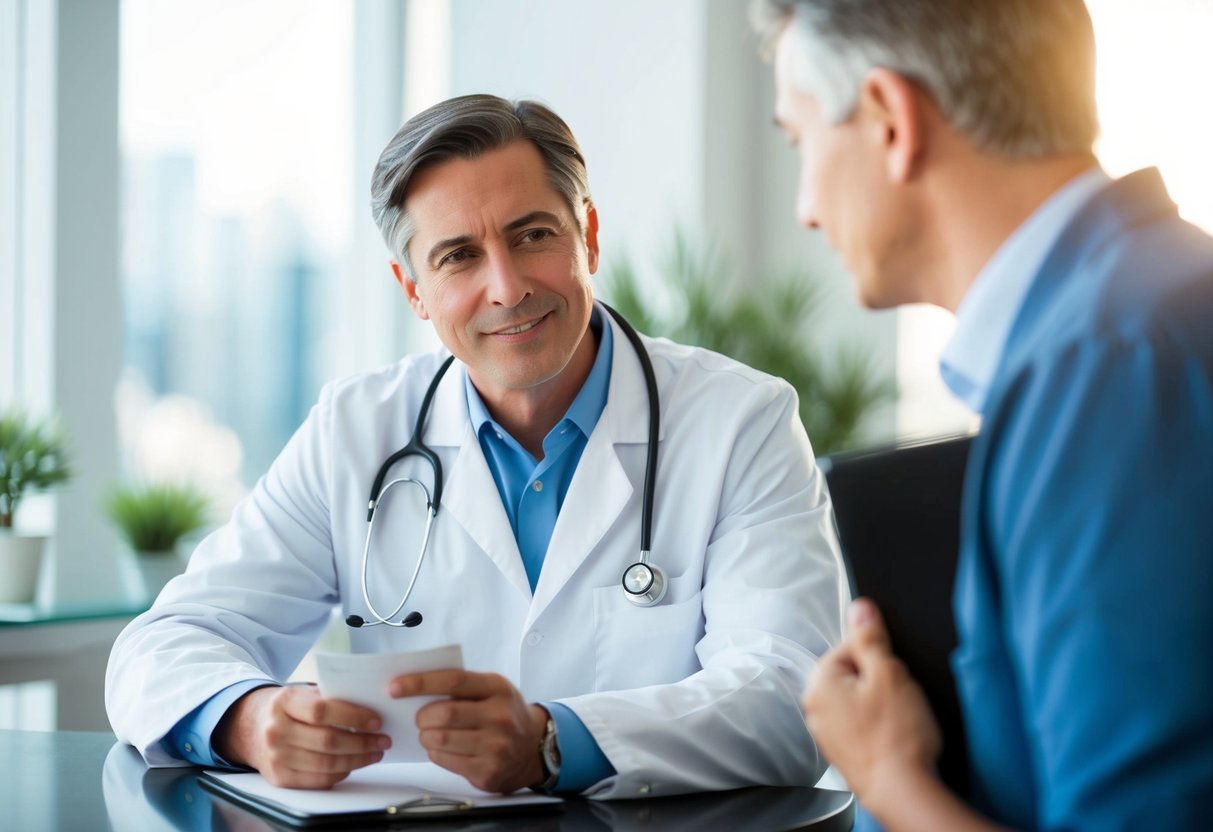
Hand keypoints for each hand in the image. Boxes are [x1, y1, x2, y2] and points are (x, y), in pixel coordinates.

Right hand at [214, 685, 389, 788]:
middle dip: (362, 742)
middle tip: (383, 740)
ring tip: (375, 753)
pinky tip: (354, 764)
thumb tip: (370, 707)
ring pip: (326, 764)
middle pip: (327, 741)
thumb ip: (330, 697)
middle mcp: (276, 730)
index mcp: (284, 702)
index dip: (353, 717)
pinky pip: (318, 780)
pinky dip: (341, 773)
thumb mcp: (302, 694)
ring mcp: (276, 756)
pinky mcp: (279, 778)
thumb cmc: (288, 708)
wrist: (251, 728)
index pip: (322, 710)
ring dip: (357, 760)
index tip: (376, 721)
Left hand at [390, 669, 546, 793]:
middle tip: (419, 718)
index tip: (395, 687)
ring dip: (426, 736)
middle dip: (422, 717)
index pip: (453, 680)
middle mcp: (500, 716)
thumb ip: (461, 686)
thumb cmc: (504, 713)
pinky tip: (442, 747)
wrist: (533, 747)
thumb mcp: (492, 689)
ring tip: (430, 733)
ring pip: (441, 740)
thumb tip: (414, 687)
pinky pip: (445, 760)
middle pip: (444, 714)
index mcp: (498, 688)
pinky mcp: (487, 771)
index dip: (420, 683)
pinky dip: (435, 753)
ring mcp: (496, 746)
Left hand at [804, 599, 941, 807]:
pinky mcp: (843, 753)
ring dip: (877, 705)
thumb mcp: (888, 672)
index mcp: (819, 683)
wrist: (903, 790)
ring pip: (857, 701)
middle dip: (877, 681)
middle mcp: (814, 708)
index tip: (891, 673)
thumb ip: (870, 637)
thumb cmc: (896, 735)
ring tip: (897, 720)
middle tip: (897, 698)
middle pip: (851, 674)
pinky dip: (876, 728)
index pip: (847, 647)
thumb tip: (859, 607)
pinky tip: (892, 737)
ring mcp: (826, 734)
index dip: (876, 657)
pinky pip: (860, 726)